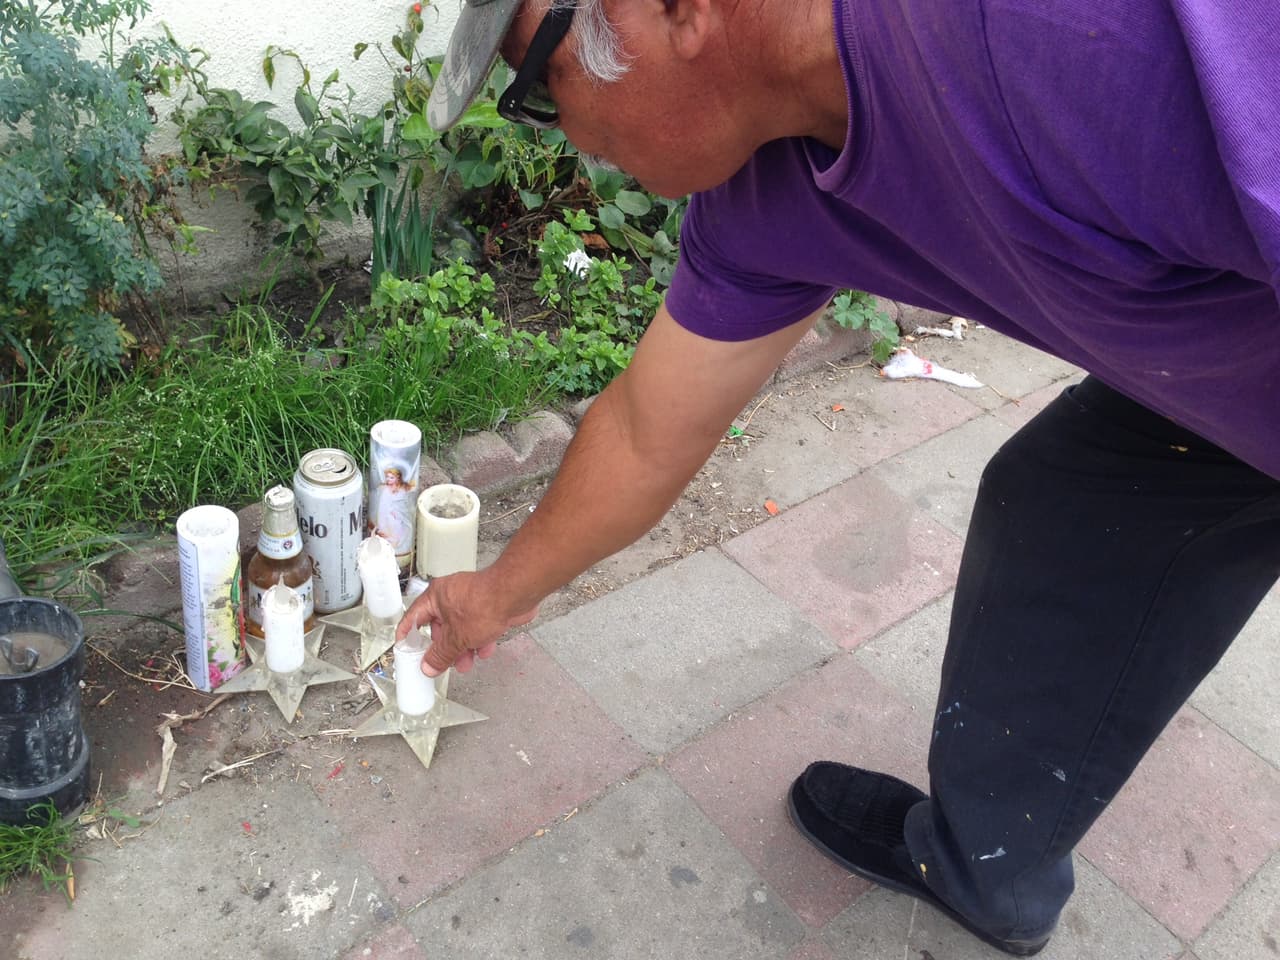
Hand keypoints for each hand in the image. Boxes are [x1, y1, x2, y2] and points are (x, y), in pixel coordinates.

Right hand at [395, 569, 536, 675]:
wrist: (516, 595)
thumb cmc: (484, 604)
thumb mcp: (456, 638)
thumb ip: (440, 655)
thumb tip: (428, 666)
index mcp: (436, 597)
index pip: (414, 617)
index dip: (407, 634)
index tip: (404, 647)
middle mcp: (451, 596)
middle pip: (440, 626)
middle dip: (444, 648)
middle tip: (443, 663)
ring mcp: (470, 601)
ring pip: (460, 629)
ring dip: (463, 648)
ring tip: (466, 663)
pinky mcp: (487, 606)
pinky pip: (478, 626)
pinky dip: (479, 639)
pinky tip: (485, 651)